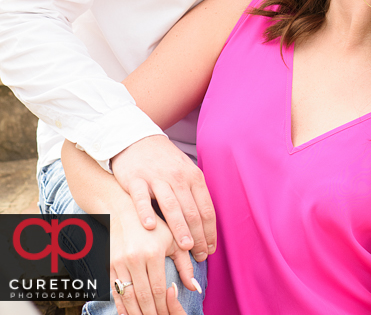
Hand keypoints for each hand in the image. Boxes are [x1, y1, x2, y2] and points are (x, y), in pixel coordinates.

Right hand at [110, 197, 198, 314]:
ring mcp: (119, 263)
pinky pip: (115, 292)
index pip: (159, 289)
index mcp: (153, 252)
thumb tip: (194, 287)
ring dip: (137, 314)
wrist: (123, 210)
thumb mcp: (172, 239)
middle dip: (152, 313)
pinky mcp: (109, 266)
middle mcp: (135, 259)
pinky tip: (129, 314)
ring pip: (128, 298)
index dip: (164, 306)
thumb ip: (185, 264)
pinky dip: (122, 307)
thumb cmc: (153, 225)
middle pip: (143, 297)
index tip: (170, 314)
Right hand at [111, 135, 215, 260]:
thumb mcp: (185, 171)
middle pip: (191, 211)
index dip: (210, 231)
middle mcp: (178, 177)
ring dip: (179, 228)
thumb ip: (194, 194)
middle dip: (198, 236)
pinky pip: (142, 198)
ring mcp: (156, 178)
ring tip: (185, 246)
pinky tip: (150, 226)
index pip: (206, 208)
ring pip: (171, 206)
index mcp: (193, 176)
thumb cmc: (164, 161)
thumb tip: (205, 225)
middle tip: (200, 255)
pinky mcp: (136, 179)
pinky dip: (146, 212)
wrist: (137, 139)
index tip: (210, 249)